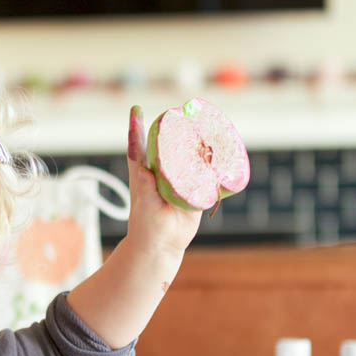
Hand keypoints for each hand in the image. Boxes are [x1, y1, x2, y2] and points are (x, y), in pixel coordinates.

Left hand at [125, 105, 201, 258]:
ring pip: (189, 156)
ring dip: (196, 141)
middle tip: (181, 111)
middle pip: (168, 144)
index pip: (139, 145)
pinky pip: (205, 172)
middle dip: (174, 127)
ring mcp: (179, 179)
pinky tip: (220, 151)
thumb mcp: (145, 205)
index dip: (137, 127)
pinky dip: (212, 162)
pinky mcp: (195, 189)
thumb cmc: (147, 226)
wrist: (162, 245)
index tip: (135, 110)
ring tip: (204, 124)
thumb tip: (143, 169)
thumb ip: (145, 187)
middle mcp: (162, 172)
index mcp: (144, 172)